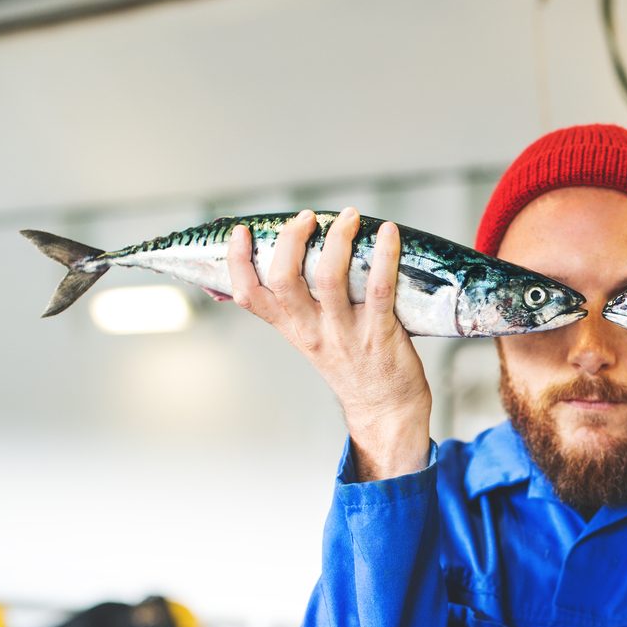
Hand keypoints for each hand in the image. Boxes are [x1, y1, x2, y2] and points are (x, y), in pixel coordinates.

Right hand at [228, 208, 431, 478]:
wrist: (385, 409)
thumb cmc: (353, 366)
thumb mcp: (313, 340)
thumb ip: (299, 308)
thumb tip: (290, 267)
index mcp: (293, 329)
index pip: (250, 296)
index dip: (237, 262)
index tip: (242, 232)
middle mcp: (313, 330)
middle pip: (284, 279)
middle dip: (291, 239)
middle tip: (307, 217)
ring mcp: (346, 331)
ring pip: (329, 278)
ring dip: (338, 239)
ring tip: (349, 216)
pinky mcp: (380, 332)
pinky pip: (379, 287)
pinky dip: (384, 255)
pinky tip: (389, 233)